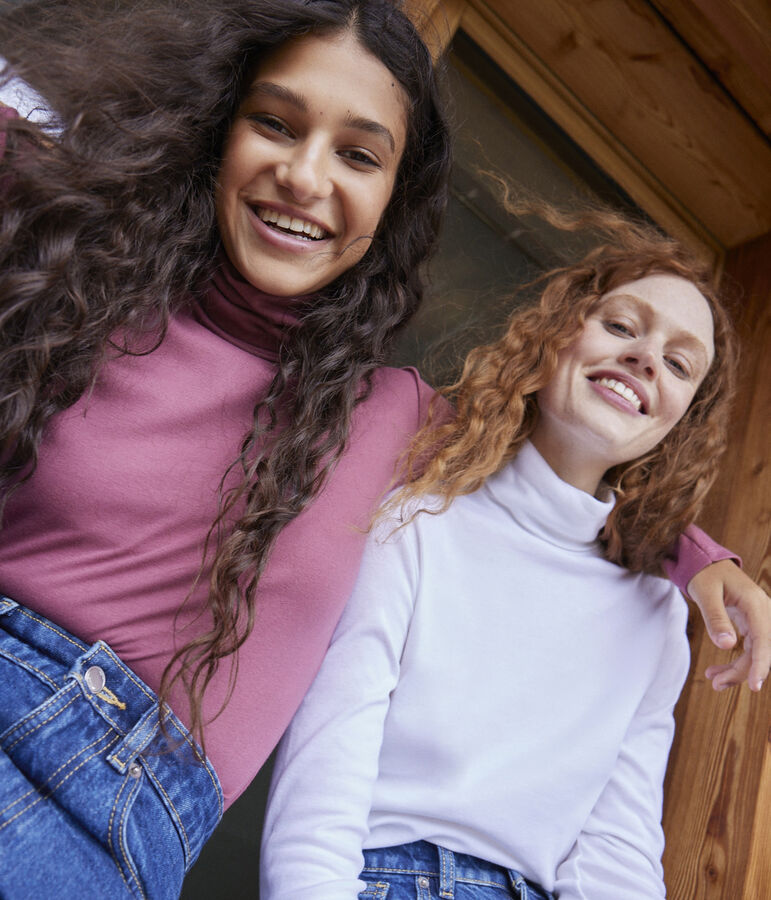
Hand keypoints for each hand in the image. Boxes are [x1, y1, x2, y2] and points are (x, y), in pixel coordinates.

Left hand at [688, 559, 769, 691]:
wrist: (706, 562)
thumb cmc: (705, 574)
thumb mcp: (705, 593)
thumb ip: (715, 618)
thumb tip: (727, 646)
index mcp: (755, 604)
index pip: (764, 640)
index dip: (760, 665)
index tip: (754, 686)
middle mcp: (763, 613)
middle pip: (761, 650)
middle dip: (742, 672)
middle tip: (716, 684)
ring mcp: (759, 619)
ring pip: (756, 653)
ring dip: (737, 670)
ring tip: (713, 680)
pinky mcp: (752, 625)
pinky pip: (750, 649)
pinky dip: (736, 662)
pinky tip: (718, 671)